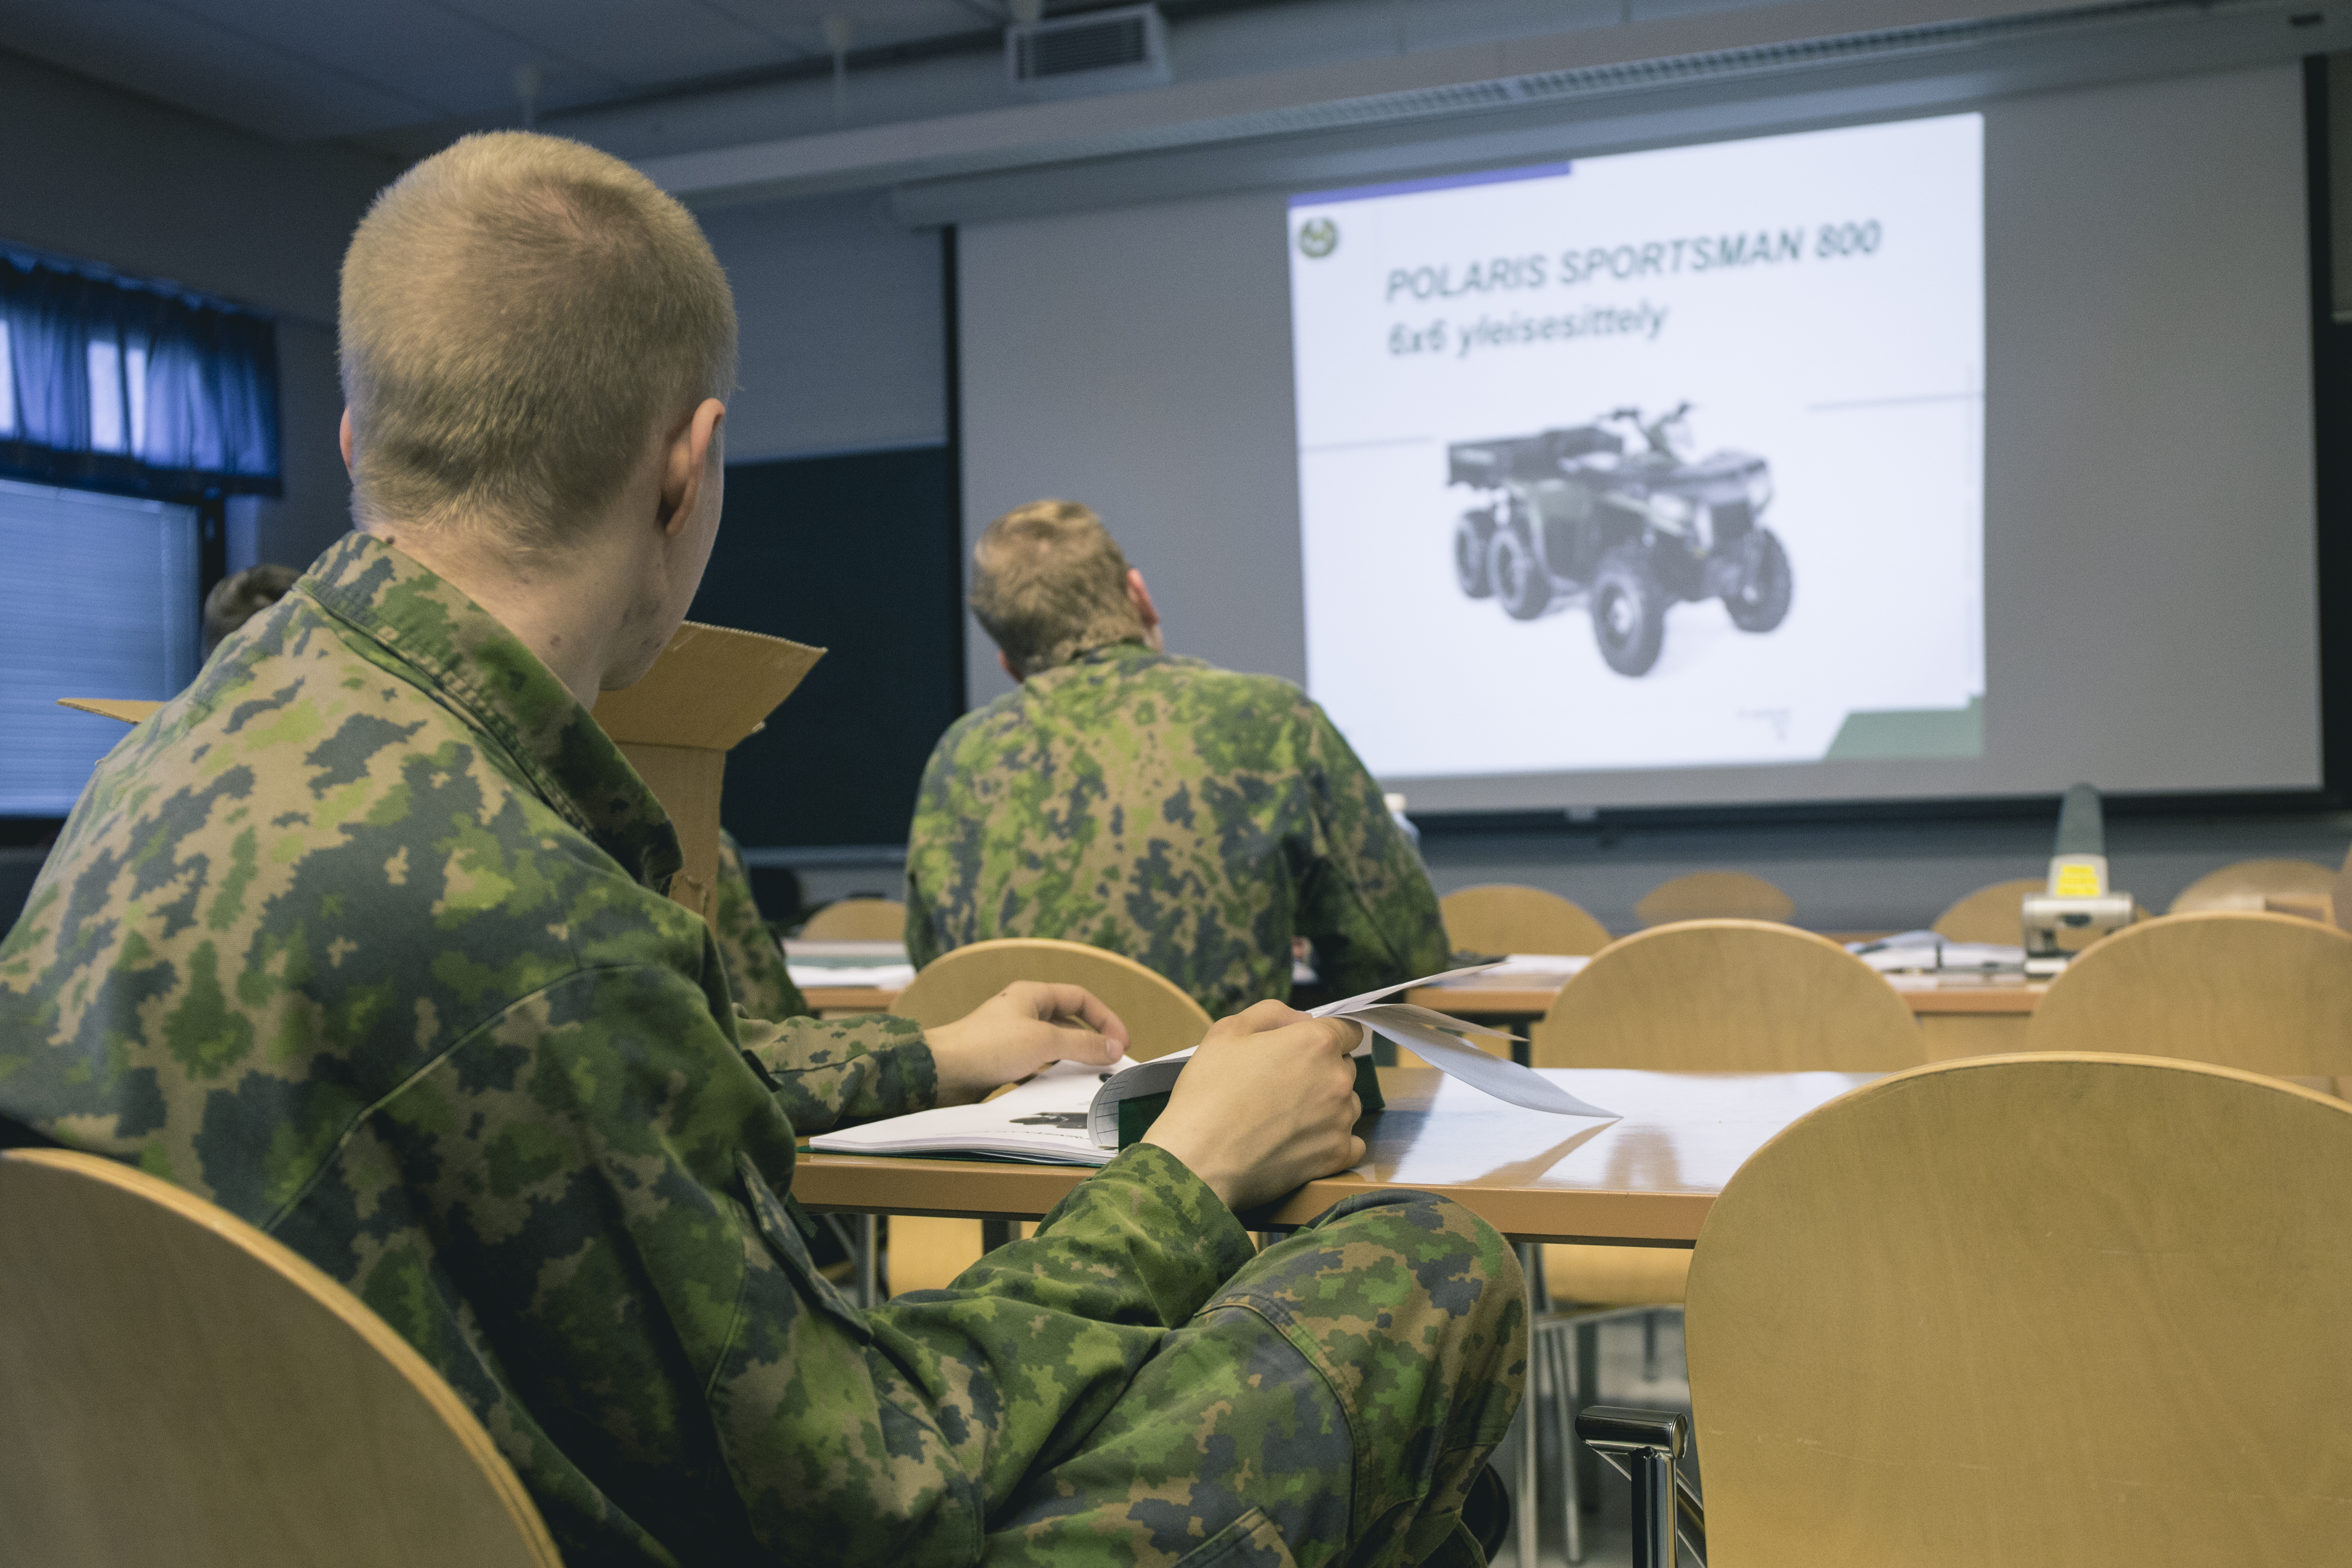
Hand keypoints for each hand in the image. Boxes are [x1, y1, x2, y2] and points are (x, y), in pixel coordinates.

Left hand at [923, 982, 1128, 1105]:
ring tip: (1092, 1078)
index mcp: (1032, 995)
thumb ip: (1083, 1045)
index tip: (1122, 1043)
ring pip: (1053, 1046)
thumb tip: (1115, 1048)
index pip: (1081, 998)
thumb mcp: (1044, 1042)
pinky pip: (1036, 1065)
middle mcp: (1023, 1011)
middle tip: (1111, 1063)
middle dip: (1092, 1041)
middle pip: (1069, 1022)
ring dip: (1072, 1060)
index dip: (1106, 1018)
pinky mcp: (1002, 1060)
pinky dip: (1051, 1075)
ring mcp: (1012, 1036)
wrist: (942, 1072)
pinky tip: (1060, 1090)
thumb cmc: (989, 1046)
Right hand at [1141, 1001, 1367, 1211]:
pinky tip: (1304, 1142)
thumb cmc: (1208, 1092)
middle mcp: (1337, 1079)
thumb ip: (1272, 1014)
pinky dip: (1333, 1141)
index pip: (1349, 1029)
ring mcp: (1339, 1121)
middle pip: (1345, 1066)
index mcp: (1315, 1043)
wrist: (1198, 1159)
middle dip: (1322, 1070)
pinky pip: (1352, 1143)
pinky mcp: (1335, 1156)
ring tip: (1288, 1116)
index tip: (1307, 1048)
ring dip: (1328, 1105)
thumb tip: (1301, 1020)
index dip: (1327, 1035)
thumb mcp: (1227, 1032)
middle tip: (1283, 1084)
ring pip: (1348, 1104)